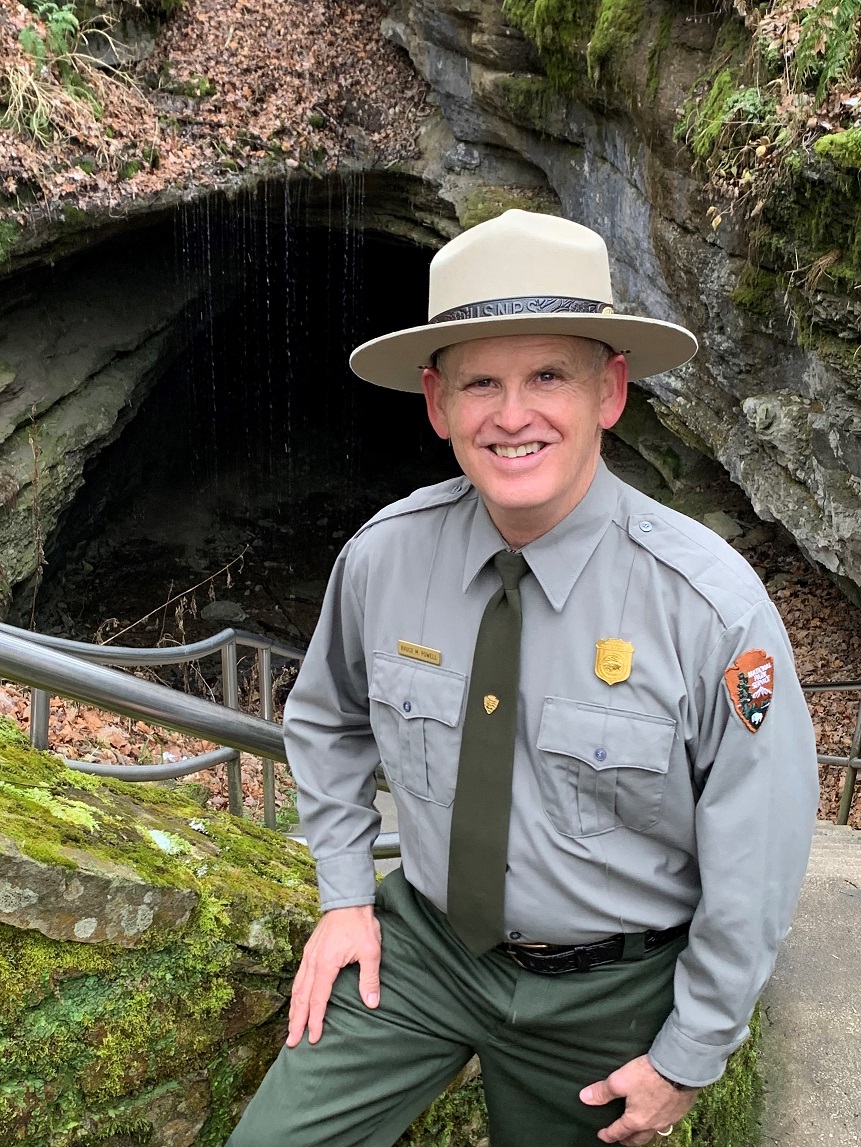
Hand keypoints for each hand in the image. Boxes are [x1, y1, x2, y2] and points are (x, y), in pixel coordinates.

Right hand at [286, 905, 381, 1046]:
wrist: (348, 900)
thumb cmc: (361, 924)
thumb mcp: (371, 951)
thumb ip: (370, 978)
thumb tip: (371, 1003)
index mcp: (326, 964)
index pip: (318, 999)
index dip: (315, 1020)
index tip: (313, 1038)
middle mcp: (313, 961)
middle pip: (302, 997)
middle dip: (296, 1021)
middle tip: (291, 1042)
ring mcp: (309, 955)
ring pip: (297, 987)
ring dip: (294, 1009)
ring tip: (291, 1027)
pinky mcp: (310, 950)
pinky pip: (299, 976)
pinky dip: (296, 993)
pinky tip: (297, 1000)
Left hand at [579, 1055, 698, 1144]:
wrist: (678, 1068)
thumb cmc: (647, 1075)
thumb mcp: (619, 1081)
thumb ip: (602, 1092)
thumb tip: (584, 1098)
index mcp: (636, 1120)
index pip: (619, 1132)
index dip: (608, 1135)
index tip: (602, 1136)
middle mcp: (653, 1124)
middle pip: (638, 1139)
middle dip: (627, 1140)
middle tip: (621, 1138)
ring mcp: (668, 1119)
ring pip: (654, 1133)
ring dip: (644, 1134)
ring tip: (638, 1130)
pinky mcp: (679, 1110)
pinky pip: (667, 1123)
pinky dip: (658, 1123)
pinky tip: (659, 1116)